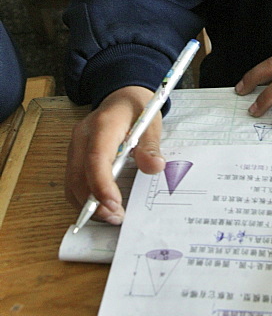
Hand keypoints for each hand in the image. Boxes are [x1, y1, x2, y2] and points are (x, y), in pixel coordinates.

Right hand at [65, 86, 164, 224]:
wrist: (122, 97)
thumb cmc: (137, 109)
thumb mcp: (151, 122)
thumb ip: (151, 145)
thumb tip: (155, 167)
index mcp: (102, 125)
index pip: (96, 158)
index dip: (101, 184)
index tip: (114, 204)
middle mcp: (82, 136)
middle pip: (79, 175)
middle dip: (94, 202)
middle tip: (117, 217)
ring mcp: (75, 146)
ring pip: (72, 182)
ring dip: (88, 204)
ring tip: (113, 215)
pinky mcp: (74, 156)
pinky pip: (73, 182)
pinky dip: (84, 198)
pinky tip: (102, 206)